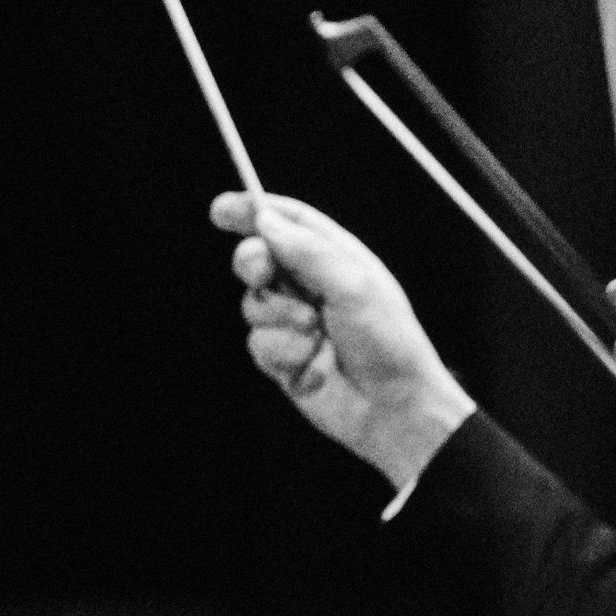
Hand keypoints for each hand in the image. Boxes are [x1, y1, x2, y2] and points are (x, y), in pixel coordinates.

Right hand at [210, 191, 474, 490]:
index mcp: (332, 257)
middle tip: (260, 270)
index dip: (252, 211)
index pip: (286, 222)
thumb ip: (307, 251)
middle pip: (257, 258)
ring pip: (253, 306)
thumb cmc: (387, 340)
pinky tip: (316, 366)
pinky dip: (285, 354)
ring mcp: (291, 323)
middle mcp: (308, 286)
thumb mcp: (354, 284)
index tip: (222, 210)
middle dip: (253, 263)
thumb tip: (265, 221)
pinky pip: (259, 345)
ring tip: (317, 335)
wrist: (394, 406)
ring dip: (282, 320)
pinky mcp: (281, 359)